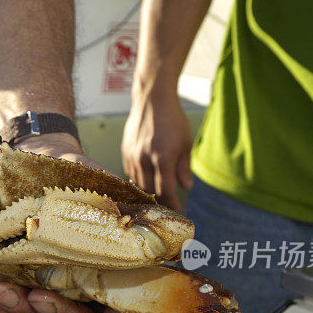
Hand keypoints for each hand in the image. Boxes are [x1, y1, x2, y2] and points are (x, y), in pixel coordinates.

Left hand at [0, 132, 150, 312]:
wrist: (39, 161)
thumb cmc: (83, 182)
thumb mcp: (109, 194)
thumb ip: (131, 217)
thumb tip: (163, 228)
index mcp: (119, 285)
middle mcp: (87, 302)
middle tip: (44, 298)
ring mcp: (52, 301)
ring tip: (7, 289)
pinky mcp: (18, 293)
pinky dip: (0, 310)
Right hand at [122, 88, 193, 210]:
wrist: (152, 100)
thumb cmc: (173, 120)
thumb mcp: (186, 143)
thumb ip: (184, 168)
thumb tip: (187, 188)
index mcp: (163, 157)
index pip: (166, 190)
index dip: (172, 204)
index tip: (177, 212)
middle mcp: (145, 159)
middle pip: (150, 190)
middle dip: (159, 201)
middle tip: (167, 208)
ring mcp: (133, 156)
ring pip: (138, 184)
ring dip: (147, 192)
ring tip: (156, 198)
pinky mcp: (125, 152)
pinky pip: (130, 173)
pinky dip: (139, 180)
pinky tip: (146, 181)